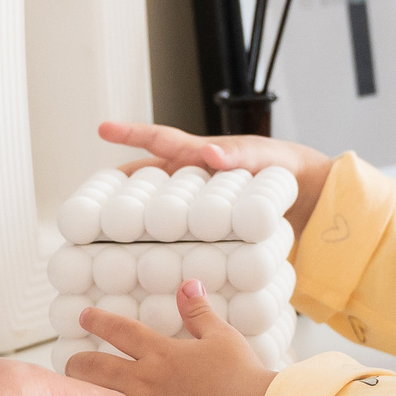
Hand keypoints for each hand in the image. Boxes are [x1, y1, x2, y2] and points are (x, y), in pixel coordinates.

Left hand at [67, 280, 276, 395]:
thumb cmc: (244, 377)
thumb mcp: (222, 336)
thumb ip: (198, 312)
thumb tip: (188, 285)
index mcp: (160, 353)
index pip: (117, 330)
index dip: (97, 320)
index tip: (84, 316)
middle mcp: (145, 380)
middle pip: (91, 366)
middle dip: (76, 362)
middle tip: (72, 363)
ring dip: (83, 394)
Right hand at [97, 121, 333, 238]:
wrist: (308, 197)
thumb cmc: (285, 169)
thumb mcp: (266, 160)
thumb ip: (240, 156)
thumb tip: (210, 153)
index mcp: (200, 157)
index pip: (160, 141)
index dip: (131, 134)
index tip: (103, 128)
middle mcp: (192, 180)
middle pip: (146, 183)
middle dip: (116, 192)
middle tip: (87, 209)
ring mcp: (198, 205)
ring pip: (158, 212)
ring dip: (136, 225)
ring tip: (106, 244)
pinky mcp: (208, 229)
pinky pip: (180, 237)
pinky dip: (164, 248)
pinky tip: (151, 267)